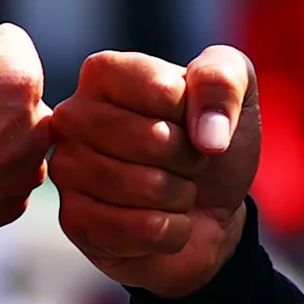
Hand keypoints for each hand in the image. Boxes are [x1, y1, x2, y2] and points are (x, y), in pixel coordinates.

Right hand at [48, 46, 258, 296]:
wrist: (211, 208)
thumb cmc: (209, 140)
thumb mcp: (237, 90)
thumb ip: (224, 79)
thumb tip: (209, 135)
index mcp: (103, 72)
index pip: (163, 90)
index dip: (195, 113)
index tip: (190, 120)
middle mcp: (73, 115)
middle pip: (153, 140)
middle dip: (190, 159)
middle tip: (186, 161)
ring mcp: (66, 169)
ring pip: (147, 187)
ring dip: (181, 196)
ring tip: (172, 190)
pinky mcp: (74, 221)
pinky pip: (142, 229)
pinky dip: (172, 231)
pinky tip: (161, 221)